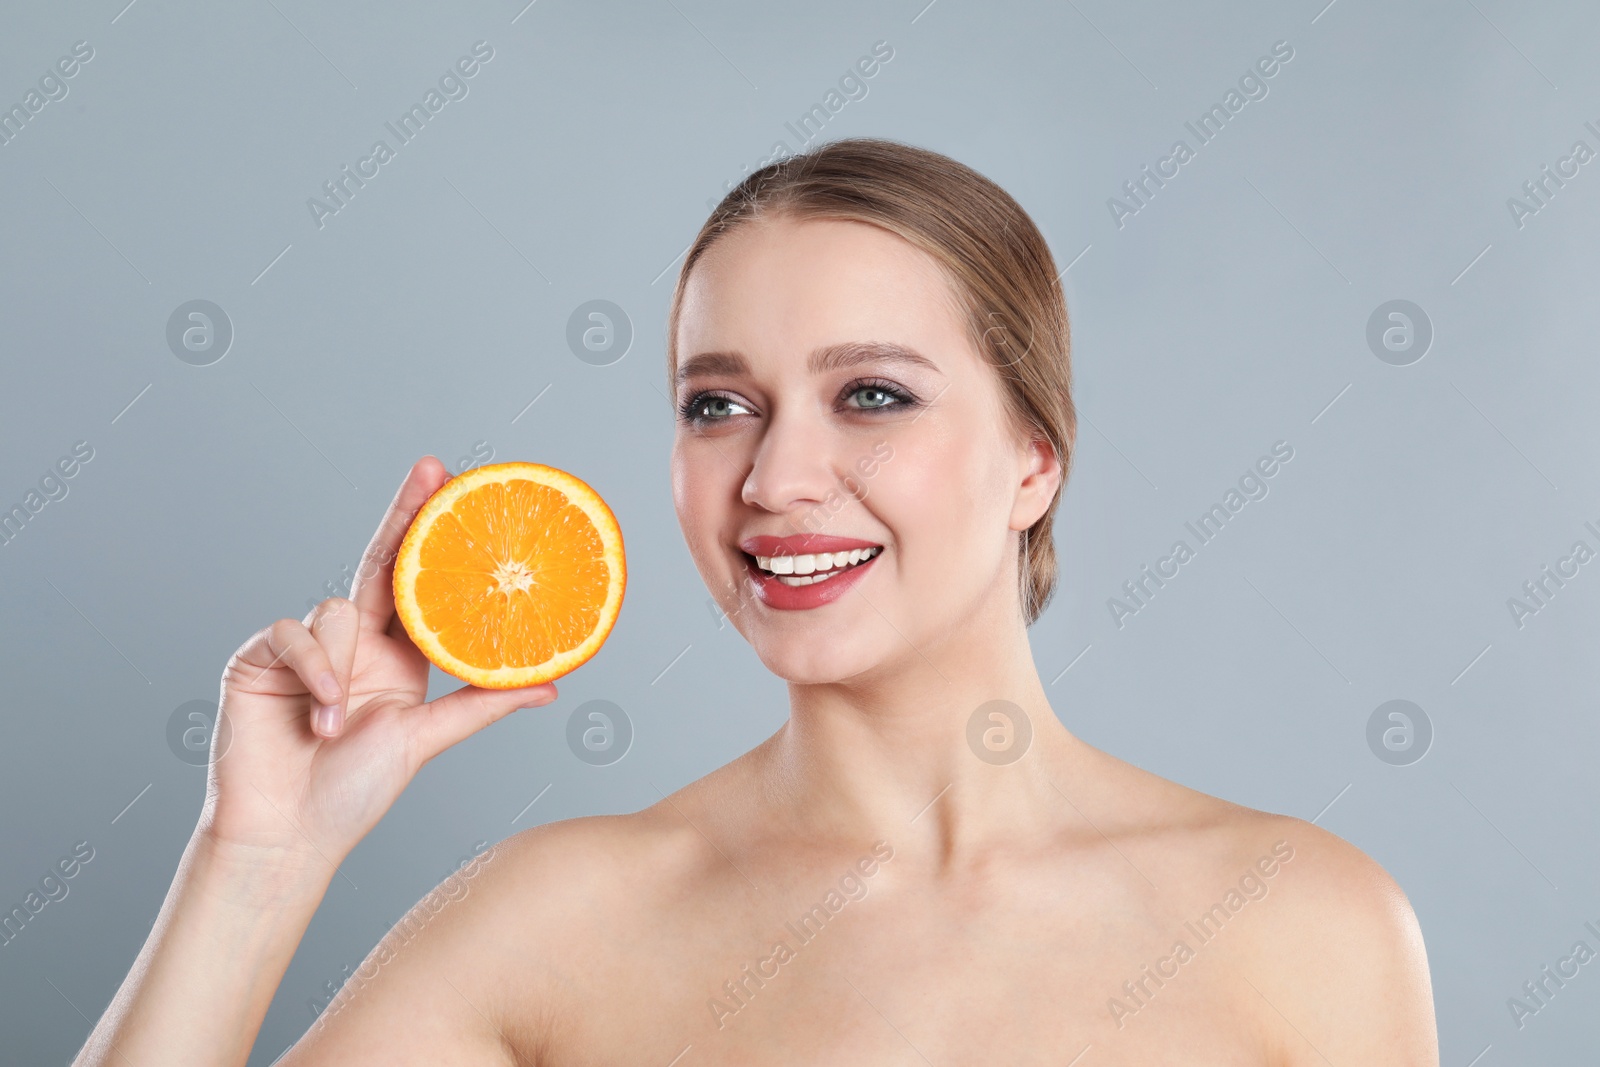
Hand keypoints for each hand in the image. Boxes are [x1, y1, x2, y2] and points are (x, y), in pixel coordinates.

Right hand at [201, 456, 557, 869]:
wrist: (286, 835)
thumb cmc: (352, 793)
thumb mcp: (427, 740)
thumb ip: (482, 705)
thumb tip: (552, 687)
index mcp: (395, 656)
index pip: (421, 583)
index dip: (434, 535)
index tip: (457, 487)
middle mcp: (354, 642)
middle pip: (382, 561)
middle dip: (405, 514)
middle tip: (431, 467)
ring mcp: (306, 646)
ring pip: (338, 606)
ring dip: (342, 666)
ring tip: (337, 724)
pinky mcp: (260, 658)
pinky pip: (293, 634)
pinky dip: (312, 670)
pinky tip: (316, 713)